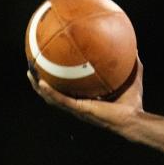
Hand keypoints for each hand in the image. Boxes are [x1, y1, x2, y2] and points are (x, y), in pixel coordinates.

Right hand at [27, 54, 144, 132]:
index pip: (68, 88)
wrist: (134, 119)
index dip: (58, 78)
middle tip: (33, 67)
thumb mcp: (132, 77)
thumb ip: (131, 62)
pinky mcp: (80, 110)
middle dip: (42, 81)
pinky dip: (51, 93)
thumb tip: (133, 45)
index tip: (50, 64)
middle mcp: (79, 104)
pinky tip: (42, 83)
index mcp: (86, 98)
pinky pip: (62, 101)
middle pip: (54, 93)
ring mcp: (78, 108)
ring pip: (52, 98)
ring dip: (39, 87)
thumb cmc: (134, 102)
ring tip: (30, 74)